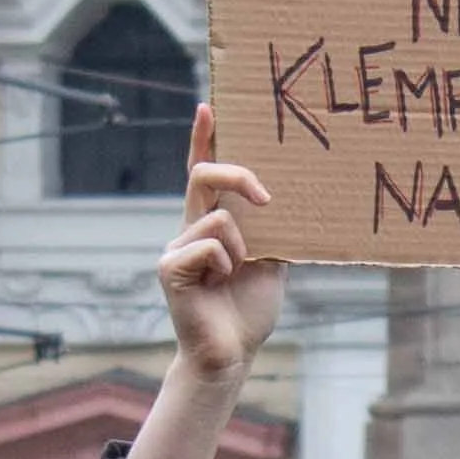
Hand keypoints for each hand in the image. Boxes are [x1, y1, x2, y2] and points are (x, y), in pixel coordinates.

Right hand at [159, 108, 287, 379]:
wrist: (232, 352)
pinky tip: (218, 286)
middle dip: (238, 175)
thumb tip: (290, 197)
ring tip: (234, 278)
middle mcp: (189, 228)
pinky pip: (210, 246)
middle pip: (204, 175)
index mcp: (212, 223)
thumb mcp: (272, 259)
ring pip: (218, 218)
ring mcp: (176, 247)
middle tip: (266, 198)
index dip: (204, 139)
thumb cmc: (249, 309)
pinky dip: (226, 265)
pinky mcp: (169, 268)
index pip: (205, 172)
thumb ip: (272, 228)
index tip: (209, 106)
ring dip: (241, 248)